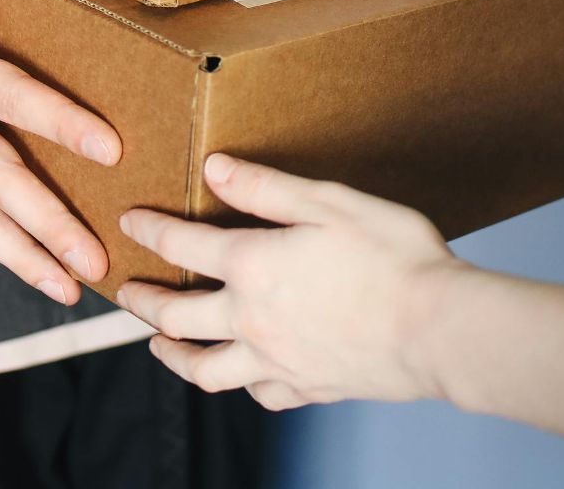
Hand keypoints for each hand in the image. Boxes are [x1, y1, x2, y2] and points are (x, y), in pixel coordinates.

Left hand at [116, 154, 465, 410]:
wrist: (438, 329)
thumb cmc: (395, 258)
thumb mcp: (330, 202)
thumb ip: (267, 187)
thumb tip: (215, 168)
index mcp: (253, 265)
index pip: (182, 244)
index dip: (149, 230)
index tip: (130, 222)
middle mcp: (251, 319)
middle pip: (176, 315)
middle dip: (143, 300)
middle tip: (126, 291)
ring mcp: (275, 361)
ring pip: (204, 367)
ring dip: (171, 355)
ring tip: (157, 345)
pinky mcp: (305, 388)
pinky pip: (256, 394)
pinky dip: (239, 384)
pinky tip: (239, 376)